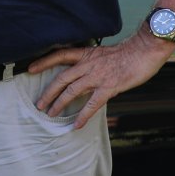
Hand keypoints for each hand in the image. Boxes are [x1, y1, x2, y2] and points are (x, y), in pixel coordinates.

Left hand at [31, 34, 174, 129]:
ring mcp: (97, 76)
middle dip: (48, 92)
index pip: (59, 55)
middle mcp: (87, 65)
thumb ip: (90, 63)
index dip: (43, 62)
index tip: (30, 69)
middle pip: (61, 78)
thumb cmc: (126, 53)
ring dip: (60, 104)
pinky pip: (92, 104)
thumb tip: (80, 74)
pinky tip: (76, 124)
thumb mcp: (102, 54)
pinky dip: (83, 115)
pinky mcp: (109, 87)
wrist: (144, 51)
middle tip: (38, 104)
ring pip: (72, 91)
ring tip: (50, 114)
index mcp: (85, 54)